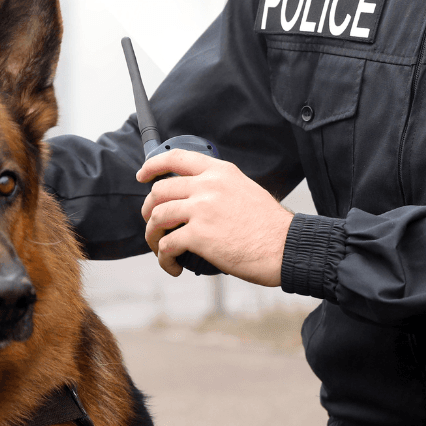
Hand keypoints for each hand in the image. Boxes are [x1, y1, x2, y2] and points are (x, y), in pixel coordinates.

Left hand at [137, 149, 293, 283]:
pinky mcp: (199, 235)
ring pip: (156, 217)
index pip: (177, 158)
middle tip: (153, 224)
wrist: (284, 246)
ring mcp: (202, 209)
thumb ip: (220, 187)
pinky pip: (166, 246)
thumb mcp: (245, 189)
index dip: (153, 165)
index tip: (142, 175)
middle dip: (148, 209)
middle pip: (159, 191)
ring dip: (153, 236)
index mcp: (220, 172)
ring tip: (161, 249)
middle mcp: (208, 186)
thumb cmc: (269, 224)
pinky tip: (173, 266)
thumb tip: (197, 199)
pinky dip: (164, 259)